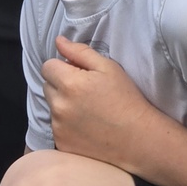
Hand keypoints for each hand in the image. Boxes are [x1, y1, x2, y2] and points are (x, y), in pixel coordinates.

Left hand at [41, 35, 154, 165]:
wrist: (138, 139)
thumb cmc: (126, 99)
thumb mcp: (108, 67)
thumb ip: (79, 52)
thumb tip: (58, 41)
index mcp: (69, 83)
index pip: (47, 67)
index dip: (62, 67)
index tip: (78, 74)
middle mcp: (59, 106)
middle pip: (47, 86)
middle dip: (61, 85)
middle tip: (85, 92)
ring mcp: (58, 127)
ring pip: (52, 107)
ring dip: (63, 105)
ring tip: (88, 111)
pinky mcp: (61, 144)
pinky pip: (57, 127)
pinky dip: (67, 125)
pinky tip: (87, 127)